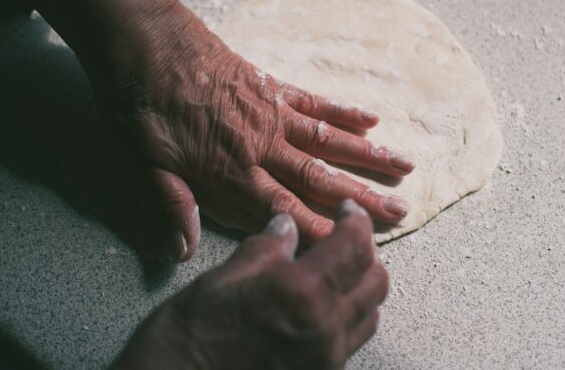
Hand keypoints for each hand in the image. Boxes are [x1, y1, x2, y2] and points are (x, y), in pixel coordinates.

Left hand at [38, 0, 414, 259]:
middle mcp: (260, 145)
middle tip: (401, 210)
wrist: (143, 37)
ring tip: (405, 166)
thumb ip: (171, 202)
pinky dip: (344, 110)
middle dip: (361, 198)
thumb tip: (183, 249)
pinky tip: (372, 119)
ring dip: (367, 155)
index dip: (320, 231)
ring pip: (328, 140)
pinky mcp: (270, 85)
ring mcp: (269, 112)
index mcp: (229, 170)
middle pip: (319, 177)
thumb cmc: (137, 101)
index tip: (353, 247)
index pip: (283, 211)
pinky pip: (314, 101)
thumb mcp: (142, 159)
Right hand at [113, 200, 388, 369]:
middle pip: (376, 280)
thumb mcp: (223, 279)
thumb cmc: (188, 338)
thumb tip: (286, 227)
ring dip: (361, 285)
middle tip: (343, 236)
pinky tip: (322, 305)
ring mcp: (325, 359)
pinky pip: (351, 341)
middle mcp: (324, 328)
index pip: (354, 247)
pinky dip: (349, 315)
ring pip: (370, 313)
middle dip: (365, 252)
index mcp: (301, 293)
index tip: (348, 210)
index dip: (357, 221)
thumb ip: (265, 249)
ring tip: (335, 270)